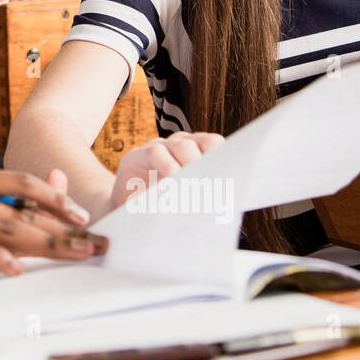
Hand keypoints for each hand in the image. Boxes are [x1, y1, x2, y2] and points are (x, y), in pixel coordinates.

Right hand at [0, 169, 107, 276]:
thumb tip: (14, 203)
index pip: (21, 182)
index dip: (55, 197)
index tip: (81, 215)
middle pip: (25, 210)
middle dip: (65, 227)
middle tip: (96, 243)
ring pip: (7, 227)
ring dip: (46, 242)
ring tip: (76, 254)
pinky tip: (16, 269)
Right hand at [103, 131, 225, 214]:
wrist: (125, 217)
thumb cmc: (161, 212)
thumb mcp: (188, 207)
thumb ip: (207, 205)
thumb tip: (235, 217)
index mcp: (196, 154)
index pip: (215, 145)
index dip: (225, 158)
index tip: (231, 179)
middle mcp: (178, 146)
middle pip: (205, 142)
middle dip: (212, 165)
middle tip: (213, 189)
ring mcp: (158, 148)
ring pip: (183, 145)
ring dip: (192, 168)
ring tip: (194, 191)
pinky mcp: (136, 156)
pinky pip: (156, 152)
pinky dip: (169, 169)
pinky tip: (172, 187)